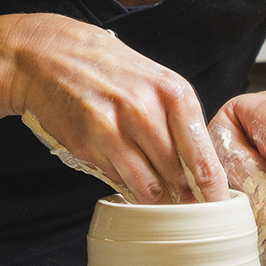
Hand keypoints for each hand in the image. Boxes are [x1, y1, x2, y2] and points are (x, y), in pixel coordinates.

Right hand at [9, 13, 229, 204]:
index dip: (212, 188)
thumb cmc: (107, 67)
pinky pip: (117, 180)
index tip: (218, 206)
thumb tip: (199, 165)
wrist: (47, 56)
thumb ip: (177, 118)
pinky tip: (128, 177)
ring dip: (158, 201)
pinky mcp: (86, 146)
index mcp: (171, 92)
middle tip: (191, 209)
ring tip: (163, 205)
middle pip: (177, 176)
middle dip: (187, 198)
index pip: (202, 156)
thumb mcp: (154, 80)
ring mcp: (113, 130)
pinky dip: (126, 185)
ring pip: (148, 187)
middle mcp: (144, 111)